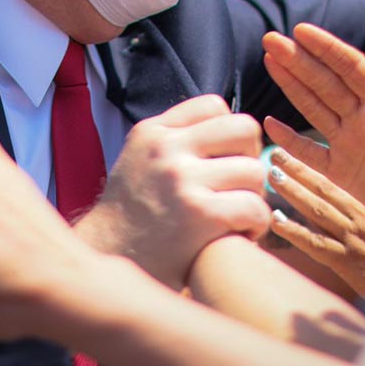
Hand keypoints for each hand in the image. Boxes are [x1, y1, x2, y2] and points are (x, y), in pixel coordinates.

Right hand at [75, 95, 268, 286]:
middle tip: (238, 184)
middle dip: (250, 156)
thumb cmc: (133, 214)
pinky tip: (243, 233)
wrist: (107, 259)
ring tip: (239, 213)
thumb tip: (230, 128)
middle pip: (244, 129)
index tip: (223, 159)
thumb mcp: (141, 159)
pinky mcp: (199, 215)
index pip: (215, 105)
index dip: (229, 133)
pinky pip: (254, 206)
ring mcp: (182, 180)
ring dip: (255, 195)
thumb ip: (176, 138)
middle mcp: (165, 149)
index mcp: (153, 132)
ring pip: (254, 170)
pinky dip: (257, 223)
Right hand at [261, 24, 364, 246]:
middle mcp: (363, 119)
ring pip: (313, 107)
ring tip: (270, 61)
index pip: (352, 69)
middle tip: (271, 39)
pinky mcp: (341, 171)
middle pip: (325, 82)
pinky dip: (289, 139)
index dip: (327, 50)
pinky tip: (269, 122)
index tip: (302, 32)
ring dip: (291, 85)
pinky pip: (308, 153)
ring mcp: (349, 143)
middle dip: (299, 60)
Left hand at [265, 147, 364, 299]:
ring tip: (272, 175)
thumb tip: (338, 220)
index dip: (310, 168)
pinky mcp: (349, 262)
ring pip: (316, 209)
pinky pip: (316, 244)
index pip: (335, 184)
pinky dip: (294, 232)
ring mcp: (352, 239)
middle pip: (323, 188)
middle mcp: (359, 219)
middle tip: (275, 153)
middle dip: (297, 169)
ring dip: (292, 191)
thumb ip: (363, 224)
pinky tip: (276, 221)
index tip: (290, 153)